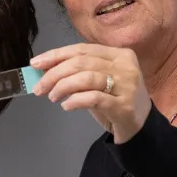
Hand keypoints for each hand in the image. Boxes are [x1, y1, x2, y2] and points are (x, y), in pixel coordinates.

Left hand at [31, 44, 151, 142]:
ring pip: (87, 78)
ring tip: (52, 97)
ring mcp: (127, 86)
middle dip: (54, 74)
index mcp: (119, 54)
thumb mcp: (97, 82)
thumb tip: (45, 70)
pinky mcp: (124, 106)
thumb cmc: (115, 101)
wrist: (140, 127)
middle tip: (39, 87)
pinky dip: (75, 100)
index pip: (82, 49)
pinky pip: (93, 98)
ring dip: (63, 87)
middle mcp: (125, 66)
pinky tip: (66, 105)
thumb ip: (77, 73)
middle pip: (82, 63)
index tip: (36, 63)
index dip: (56, 55)